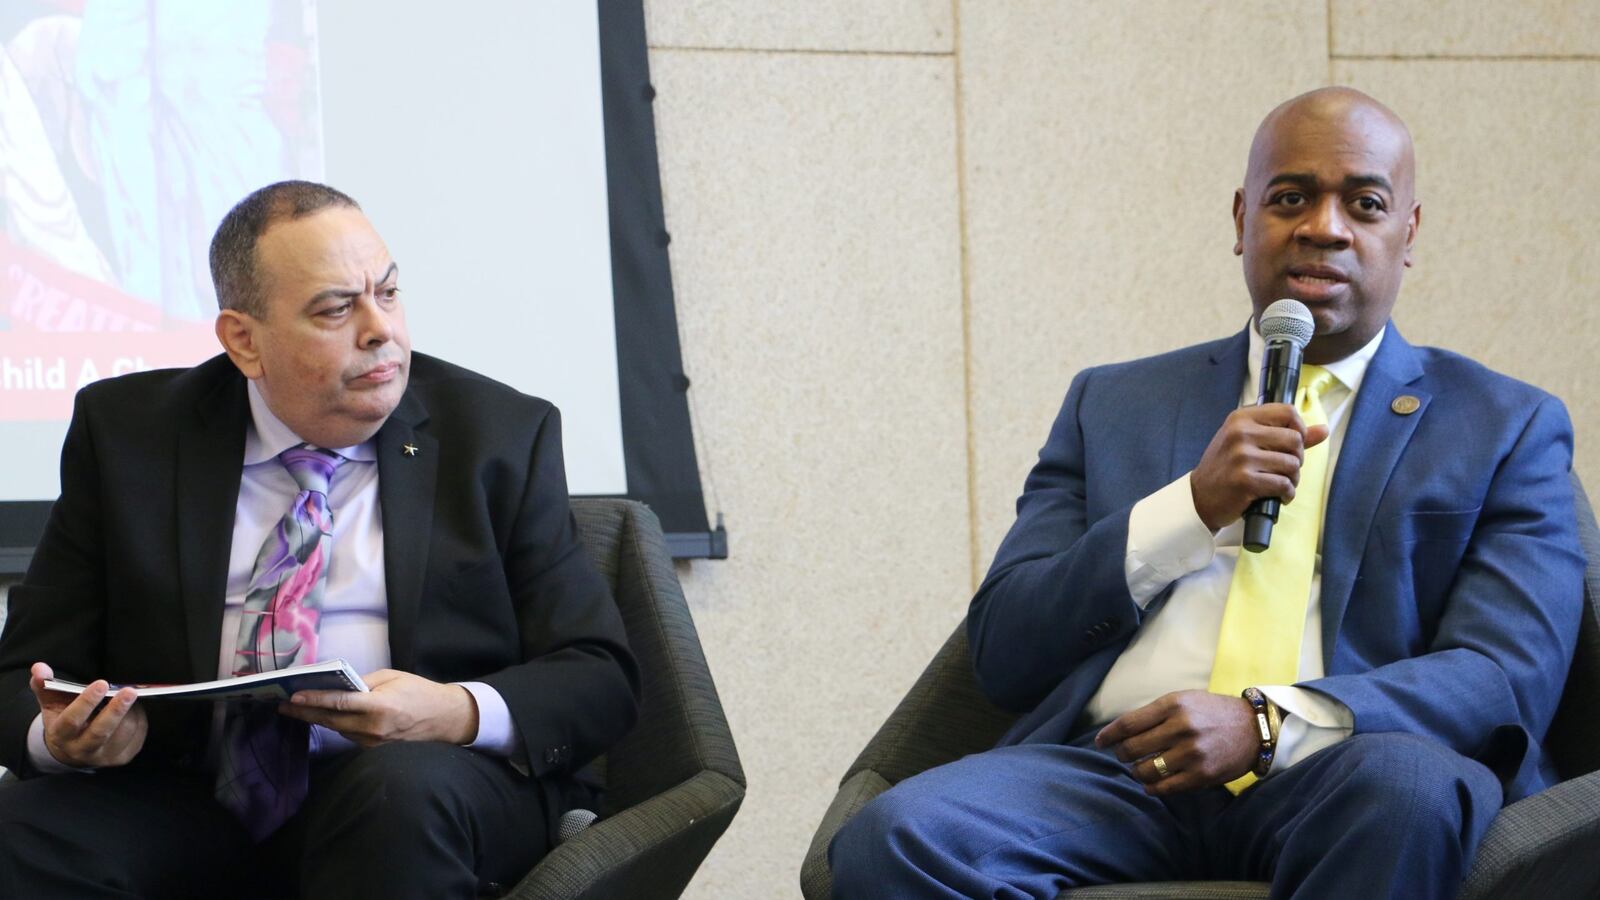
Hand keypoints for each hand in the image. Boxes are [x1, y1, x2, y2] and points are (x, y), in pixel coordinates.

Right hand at [29, 662, 147, 768]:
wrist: (71, 749)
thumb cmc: (63, 718)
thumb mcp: (51, 703)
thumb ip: (45, 684)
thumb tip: (39, 668)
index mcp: (61, 735)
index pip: (72, 720)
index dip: (86, 702)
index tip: (101, 684)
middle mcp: (80, 749)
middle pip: (100, 732)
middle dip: (116, 711)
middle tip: (129, 691)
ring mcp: (102, 757)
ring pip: (122, 733)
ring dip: (131, 712)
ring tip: (130, 697)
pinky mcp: (121, 758)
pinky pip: (136, 737)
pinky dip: (139, 720)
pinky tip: (134, 710)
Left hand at [278, 669, 478, 746]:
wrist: (444, 719)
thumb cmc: (419, 692)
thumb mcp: (393, 677)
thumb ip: (364, 682)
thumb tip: (337, 684)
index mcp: (380, 706)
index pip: (339, 703)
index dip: (313, 699)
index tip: (292, 696)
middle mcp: (374, 728)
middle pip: (330, 720)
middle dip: (304, 712)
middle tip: (283, 704)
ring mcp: (373, 742)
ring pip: (337, 729)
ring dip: (318, 719)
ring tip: (298, 708)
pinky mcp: (373, 749)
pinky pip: (348, 735)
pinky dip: (336, 725)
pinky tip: (324, 717)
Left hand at [1094, 690, 1258, 795]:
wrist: (1254, 728)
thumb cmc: (1212, 712)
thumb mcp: (1184, 700)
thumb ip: (1155, 713)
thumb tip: (1122, 730)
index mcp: (1173, 705)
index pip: (1128, 723)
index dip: (1109, 735)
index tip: (1100, 742)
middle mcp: (1181, 728)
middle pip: (1133, 748)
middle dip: (1122, 755)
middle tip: (1122, 756)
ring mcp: (1191, 753)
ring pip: (1146, 770)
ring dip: (1136, 773)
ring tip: (1137, 770)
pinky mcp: (1201, 774)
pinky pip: (1165, 787)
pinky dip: (1152, 788)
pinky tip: (1150, 785)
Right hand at [1190, 403, 1329, 531]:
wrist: (1200, 497)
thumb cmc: (1226, 467)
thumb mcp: (1248, 442)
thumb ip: (1285, 434)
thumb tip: (1323, 430)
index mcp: (1241, 418)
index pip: (1288, 412)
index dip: (1300, 429)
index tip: (1292, 444)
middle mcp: (1240, 433)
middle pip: (1295, 439)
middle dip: (1297, 458)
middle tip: (1285, 468)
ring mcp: (1241, 457)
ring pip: (1292, 464)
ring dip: (1293, 479)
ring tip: (1281, 483)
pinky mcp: (1245, 480)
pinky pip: (1284, 485)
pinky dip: (1286, 494)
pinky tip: (1278, 496)